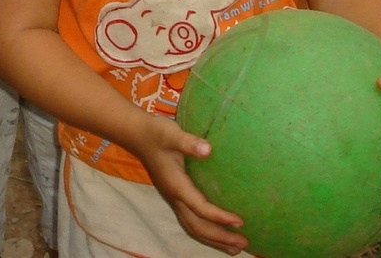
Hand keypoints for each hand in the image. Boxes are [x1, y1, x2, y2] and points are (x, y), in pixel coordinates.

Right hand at [132, 114, 248, 254]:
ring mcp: (173, 199)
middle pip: (197, 226)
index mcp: (176, 185)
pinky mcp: (174, 196)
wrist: (137, 136)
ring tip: (234, 248)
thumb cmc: (156, 133)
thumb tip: (208, 150)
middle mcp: (174, 197)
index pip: (200, 208)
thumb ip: (188, 142)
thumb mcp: (171, 134)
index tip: (239, 222)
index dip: (219, 217)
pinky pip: (190, 221)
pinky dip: (205, 232)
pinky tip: (216, 232)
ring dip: (214, 240)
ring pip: (193, 227)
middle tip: (243, 243)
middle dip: (220, 238)